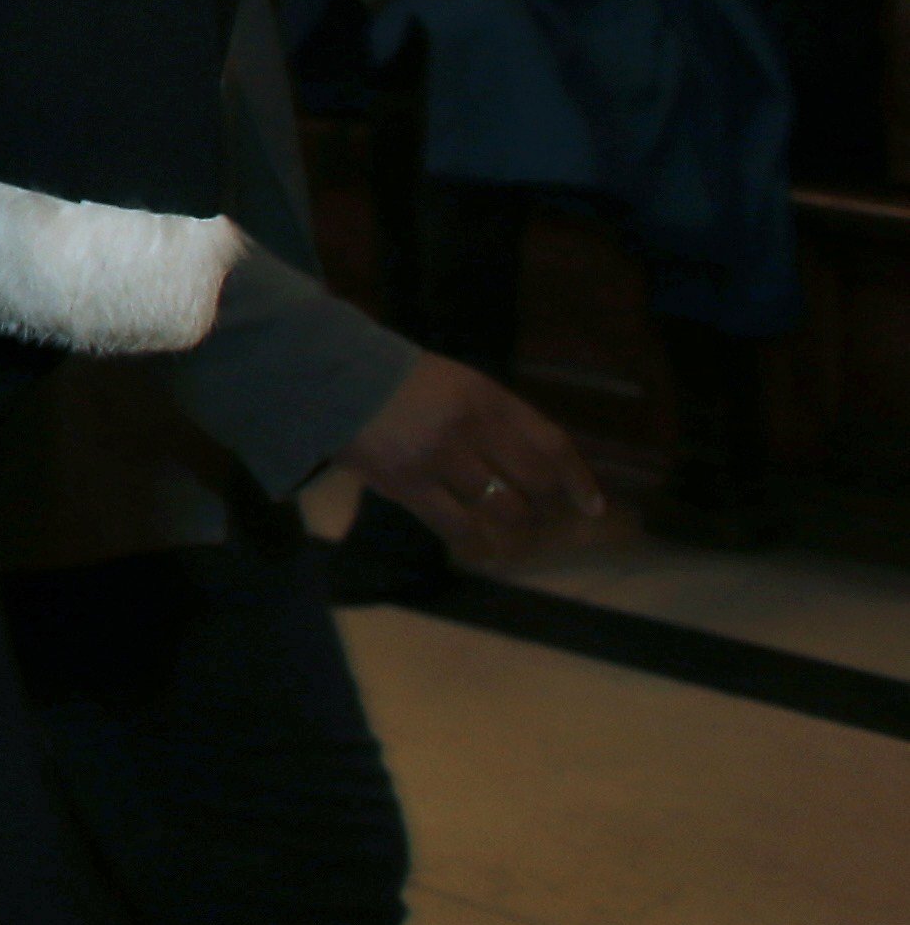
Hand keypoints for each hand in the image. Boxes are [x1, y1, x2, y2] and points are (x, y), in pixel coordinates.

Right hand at [341, 354, 601, 557]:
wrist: (332, 378)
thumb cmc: (399, 383)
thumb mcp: (456, 385)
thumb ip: (493, 419)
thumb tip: (534, 468)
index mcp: (487, 398)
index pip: (550, 443)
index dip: (577, 479)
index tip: (593, 507)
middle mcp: (471, 427)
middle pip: (533, 481)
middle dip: (544, 508)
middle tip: (542, 523)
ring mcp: (439, 457)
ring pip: (501, 508)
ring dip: (515, 530)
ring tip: (514, 540)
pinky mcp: (408, 484)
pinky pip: (457, 525)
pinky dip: (474, 540)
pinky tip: (478, 546)